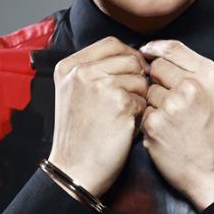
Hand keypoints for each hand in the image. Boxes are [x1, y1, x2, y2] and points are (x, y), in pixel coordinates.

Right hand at [48, 36, 148, 197]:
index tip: (133, 71)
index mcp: (69, 66)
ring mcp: (100, 85)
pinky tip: (125, 125)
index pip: (111, 43)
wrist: (74, 170)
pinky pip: (143, 98)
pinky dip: (140, 113)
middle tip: (129, 98)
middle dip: (137, 77)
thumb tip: (134, 55)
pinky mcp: (119, 102)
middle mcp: (82, 71)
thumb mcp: (73, 92)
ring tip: (123, 113)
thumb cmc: (80, 133)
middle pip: (129, 58)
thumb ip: (95, 69)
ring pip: (140, 77)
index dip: (128, 55)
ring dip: (140, 95)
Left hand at [139, 39, 213, 210]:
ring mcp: (171, 105)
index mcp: (208, 75)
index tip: (149, 53)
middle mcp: (190, 86)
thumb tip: (156, 49)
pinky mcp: (155, 124)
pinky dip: (151, 122)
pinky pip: (144, 111)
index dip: (157, 49)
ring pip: (148, 90)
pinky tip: (166, 134)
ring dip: (155, 103)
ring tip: (173, 121)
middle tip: (173, 101)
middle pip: (157, 67)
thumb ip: (192, 69)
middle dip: (159, 80)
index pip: (172, 48)